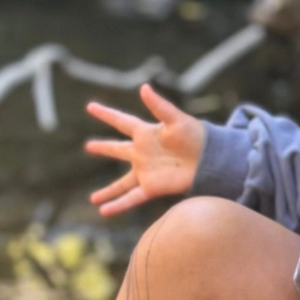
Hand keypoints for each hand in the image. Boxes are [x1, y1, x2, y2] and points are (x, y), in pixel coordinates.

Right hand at [84, 82, 205, 215]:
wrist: (210, 159)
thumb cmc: (196, 135)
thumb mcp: (176, 119)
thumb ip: (158, 105)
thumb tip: (144, 87)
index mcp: (146, 133)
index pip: (121, 122)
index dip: (106, 114)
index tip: (91, 107)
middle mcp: (142, 153)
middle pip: (117, 150)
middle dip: (104, 147)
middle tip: (88, 146)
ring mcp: (146, 171)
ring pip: (121, 183)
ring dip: (108, 191)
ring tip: (93, 198)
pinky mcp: (152, 187)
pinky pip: (131, 197)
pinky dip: (117, 205)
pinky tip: (104, 212)